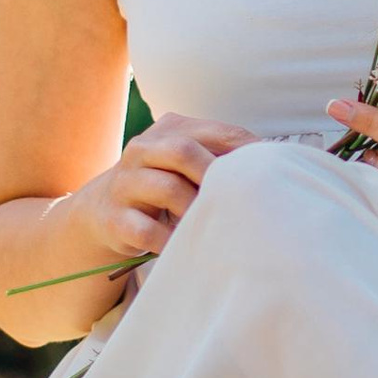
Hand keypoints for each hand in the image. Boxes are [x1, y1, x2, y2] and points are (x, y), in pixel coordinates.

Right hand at [70, 113, 256, 269]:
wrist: (103, 210)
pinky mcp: (114, 219)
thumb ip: (220, 158)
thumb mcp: (186, 164)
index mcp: (168, 130)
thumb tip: (274, 166)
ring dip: (196, 209)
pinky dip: (171, 241)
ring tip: (216, 225)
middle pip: (183, 151)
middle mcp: (142, 150)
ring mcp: (125, 184)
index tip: (269, 175)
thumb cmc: (164, 186)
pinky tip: (186, 246)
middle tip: (239, 201)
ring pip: (167, 189)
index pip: (216, 132)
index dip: (247, 152)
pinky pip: (146, 230)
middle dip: (215, 175)